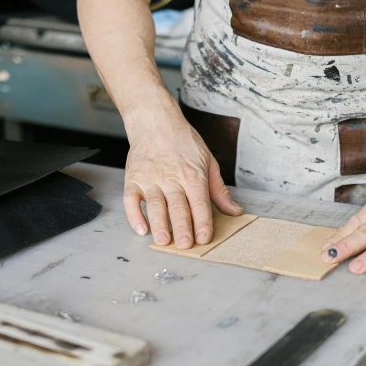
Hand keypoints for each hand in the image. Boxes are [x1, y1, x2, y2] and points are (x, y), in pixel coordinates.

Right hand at [122, 106, 242, 248]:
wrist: (155, 121)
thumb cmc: (183, 141)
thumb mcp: (208, 161)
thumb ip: (219, 190)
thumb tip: (235, 211)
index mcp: (193, 174)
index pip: (199, 202)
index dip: (202, 221)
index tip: (204, 238)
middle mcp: (171, 177)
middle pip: (178, 206)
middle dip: (182, 227)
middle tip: (185, 245)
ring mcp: (150, 179)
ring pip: (155, 205)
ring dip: (159, 224)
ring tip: (164, 240)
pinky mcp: (133, 179)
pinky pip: (131, 200)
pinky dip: (134, 215)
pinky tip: (141, 228)